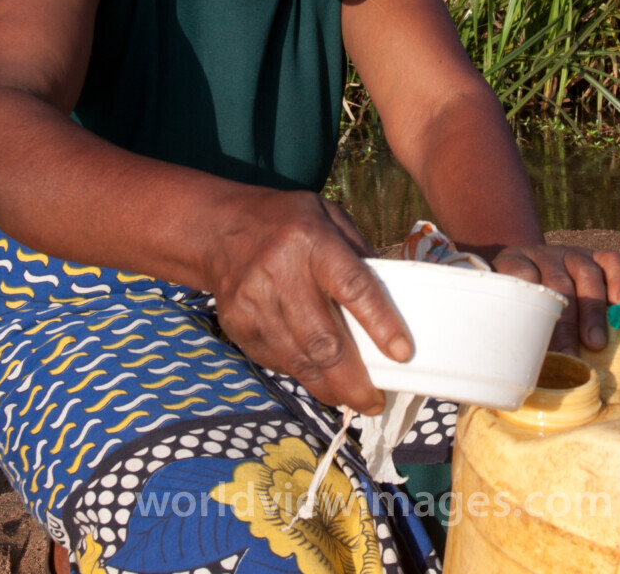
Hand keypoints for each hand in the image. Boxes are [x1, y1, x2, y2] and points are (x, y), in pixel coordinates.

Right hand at [207, 190, 409, 414]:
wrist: (217, 230)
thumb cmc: (287, 224)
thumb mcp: (329, 218)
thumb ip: (359, 255)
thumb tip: (391, 301)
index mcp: (311, 240)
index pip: (352, 286)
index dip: (380, 323)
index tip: (402, 354)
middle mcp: (279, 272)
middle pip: (323, 340)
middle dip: (353, 381)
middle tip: (375, 401)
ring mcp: (253, 303)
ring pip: (299, 360)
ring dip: (329, 387)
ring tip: (353, 398)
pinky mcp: (238, 325)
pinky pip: (277, 361)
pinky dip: (302, 374)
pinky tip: (318, 376)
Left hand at [490, 245, 619, 354]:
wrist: (534, 270)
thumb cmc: (521, 303)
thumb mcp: (509, 310)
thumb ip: (514, 330)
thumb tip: (522, 370)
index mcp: (513, 263)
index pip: (521, 280)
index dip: (531, 315)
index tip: (537, 349)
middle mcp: (543, 255)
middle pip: (556, 284)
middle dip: (564, 325)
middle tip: (570, 356)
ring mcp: (570, 253)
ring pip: (585, 274)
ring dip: (591, 312)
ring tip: (595, 343)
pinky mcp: (596, 256)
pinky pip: (612, 262)